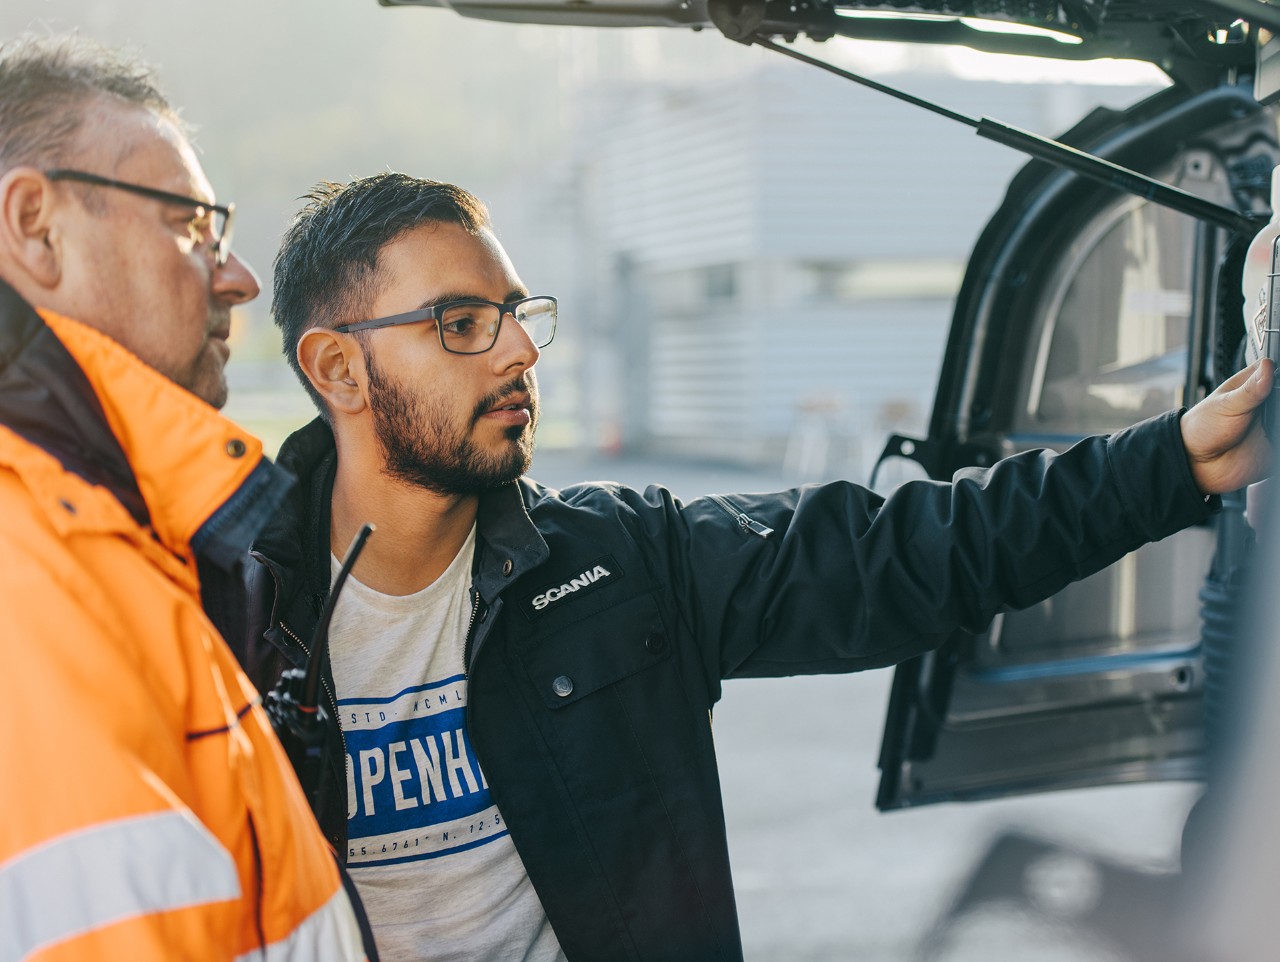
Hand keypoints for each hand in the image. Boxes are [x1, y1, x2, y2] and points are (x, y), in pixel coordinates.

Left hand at [1181, 357, 1273, 495]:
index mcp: (1252, 383)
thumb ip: (1249, 389)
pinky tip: (1275, 436)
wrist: (1198, 463)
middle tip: (1268, 409)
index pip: (1278, 369)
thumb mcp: (1226, 405)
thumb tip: (1267, 365)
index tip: (1276, 385)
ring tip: (1268, 425)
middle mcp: (1267, 400)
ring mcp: (1274, 420)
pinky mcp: (1278, 441)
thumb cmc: (1204, 427)